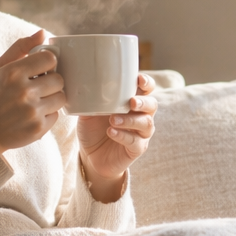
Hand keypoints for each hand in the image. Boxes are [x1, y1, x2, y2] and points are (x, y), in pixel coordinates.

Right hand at [0, 31, 65, 152]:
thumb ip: (20, 48)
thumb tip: (43, 33)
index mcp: (13, 73)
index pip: (50, 58)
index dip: (47, 63)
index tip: (40, 70)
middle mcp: (24, 92)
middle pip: (59, 79)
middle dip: (50, 82)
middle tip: (38, 87)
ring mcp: (32, 111)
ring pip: (61, 97)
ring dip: (51, 98)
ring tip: (36, 101)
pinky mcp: (38, 129)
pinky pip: (56, 116)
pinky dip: (47, 115)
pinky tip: (32, 115)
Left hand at [77, 73, 156, 201]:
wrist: (90, 156)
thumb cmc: (93, 130)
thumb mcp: (88, 113)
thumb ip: (90, 100)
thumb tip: (83, 85)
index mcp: (132, 102)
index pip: (147, 89)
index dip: (147, 83)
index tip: (139, 79)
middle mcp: (141, 116)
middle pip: (152, 105)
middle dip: (143, 102)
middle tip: (131, 102)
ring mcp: (141, 133)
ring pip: (146, 123)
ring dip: (130, 120)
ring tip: (113, 120)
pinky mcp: (137, 149)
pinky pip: (135, 142)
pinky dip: (123, 136)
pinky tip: (111, 132)